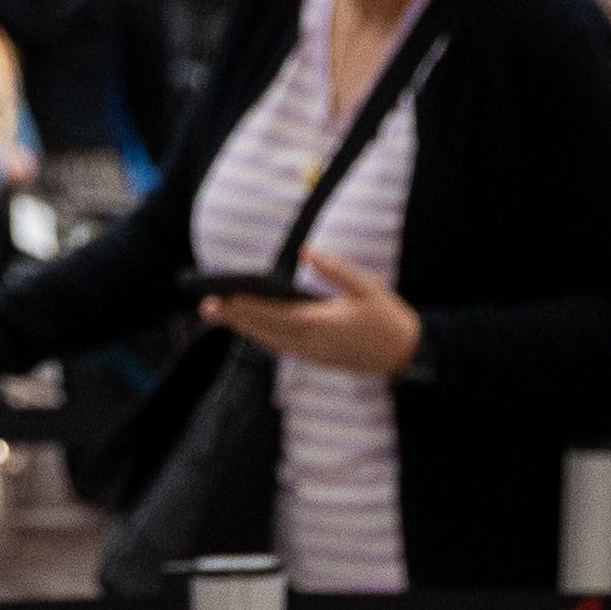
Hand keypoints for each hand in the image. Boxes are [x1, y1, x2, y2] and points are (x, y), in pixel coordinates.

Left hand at [206, 244, 418, 378]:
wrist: (404, 353)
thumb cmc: (387, 317)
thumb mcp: (368, 286)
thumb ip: (335, 269)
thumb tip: (306, 250)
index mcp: (322, 324)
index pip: (275, 315)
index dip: (248, 308)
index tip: (226, 298)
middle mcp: (310, 343)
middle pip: (264, 331)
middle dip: (235, 319)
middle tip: (206, 306)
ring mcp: (310, 355)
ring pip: (269, 342)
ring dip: (244, 328)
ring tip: (219, 313)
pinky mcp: (313, 359)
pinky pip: (280, 347)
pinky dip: (261, 336)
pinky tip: (248, 325)